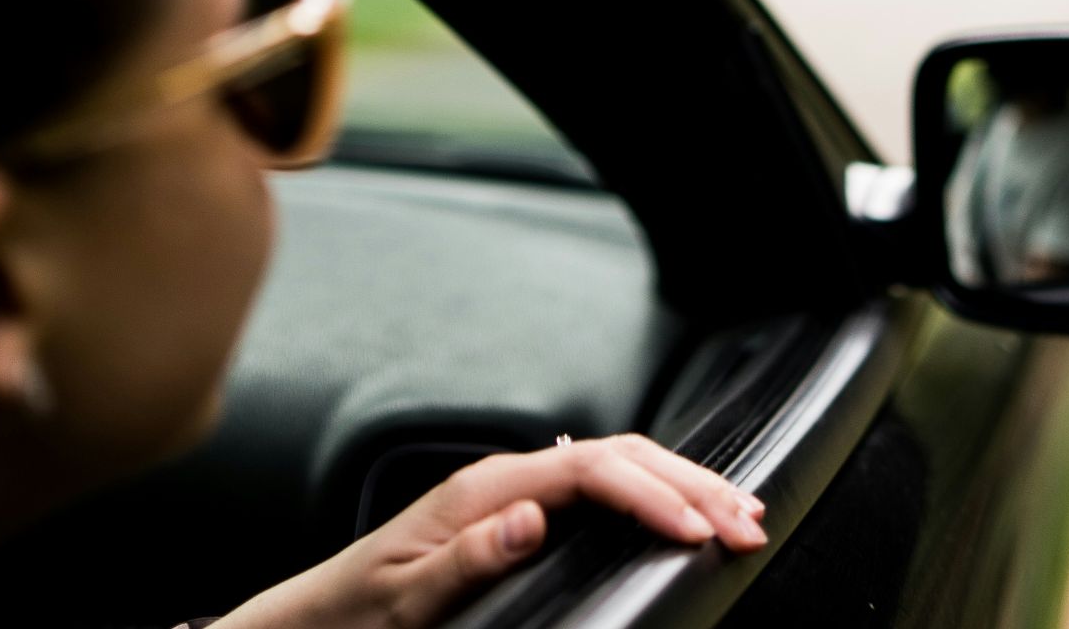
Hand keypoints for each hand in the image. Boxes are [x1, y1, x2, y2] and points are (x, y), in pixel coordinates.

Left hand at [211, 434, 768, 628]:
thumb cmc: (358, 611)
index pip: (592, 469)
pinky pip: (607, 487)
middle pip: (621, 455)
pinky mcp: (526, 512)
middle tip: (749, 519)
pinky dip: (658, 495)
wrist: (319, 617)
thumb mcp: (406, 597)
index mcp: (485, 487)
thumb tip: (531, 517)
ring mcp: (520, 492)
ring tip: (739, 510)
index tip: (696, 530)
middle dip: (692, 482)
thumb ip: (468, 556)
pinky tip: (686, 511)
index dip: (652, 495)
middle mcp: (508, 478)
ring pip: (622, 465)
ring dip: (685, 483)